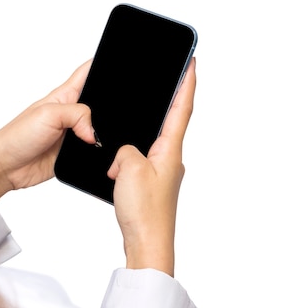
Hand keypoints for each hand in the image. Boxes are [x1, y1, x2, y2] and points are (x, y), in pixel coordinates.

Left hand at [0, 60, 96, 202]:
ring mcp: (73, 133)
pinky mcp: (74, 152)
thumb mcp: (48, 115)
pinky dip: (99, 152)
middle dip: (109, 105)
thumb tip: (94, 132)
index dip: (101, 64)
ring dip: (103, 132)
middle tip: (107, 113)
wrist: (6, 166)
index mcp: (64, 95)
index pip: (87, 72)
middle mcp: (70, 112)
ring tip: (94, 137)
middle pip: (99, 102)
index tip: (117, 62)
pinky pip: (94, 150)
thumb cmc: (17, 136)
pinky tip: (94, 153)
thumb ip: (77, 115)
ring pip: (100, 127)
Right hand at [107, 58, 195, 276]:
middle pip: (169, 123)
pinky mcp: (149, 186)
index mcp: (170, 150)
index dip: (186, 83)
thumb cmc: (145, 211)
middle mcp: (170, 160)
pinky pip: (138, 162)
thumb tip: (124, 153)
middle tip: (162, 82)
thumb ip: (126, 149)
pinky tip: (115, 163)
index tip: (191, 63)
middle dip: (165, 103)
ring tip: (124, 130)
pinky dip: (127, 157)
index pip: (182, 108)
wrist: (147, 244)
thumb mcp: (129, 168)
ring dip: (137, 137)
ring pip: (149, 144)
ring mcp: (161, 174)